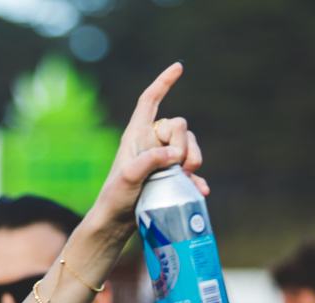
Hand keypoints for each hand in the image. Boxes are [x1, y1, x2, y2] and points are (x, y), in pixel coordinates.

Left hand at [89, 63, 205, 237]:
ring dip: (193, 161)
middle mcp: (151, 142)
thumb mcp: (129, 177)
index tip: (178, 67)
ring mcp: (163, 159)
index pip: (149, 100)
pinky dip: (196, 180)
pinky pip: (192, 170)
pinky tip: (199, 191)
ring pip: (190, 146)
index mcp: (136, 134)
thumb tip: (175, 155)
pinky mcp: (171, 176)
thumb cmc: (115, 198)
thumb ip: (150, 161)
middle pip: (178, 126)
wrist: (116, 223)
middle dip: (184, 144)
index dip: (163, 82)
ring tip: (183, 180)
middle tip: (176, 167)